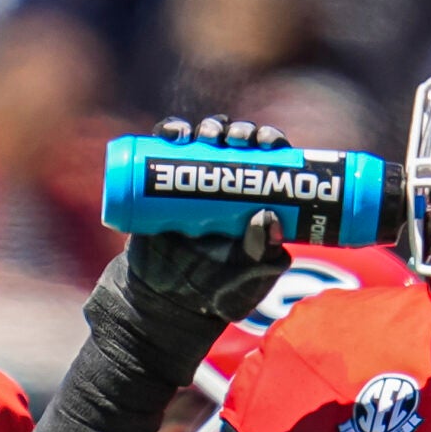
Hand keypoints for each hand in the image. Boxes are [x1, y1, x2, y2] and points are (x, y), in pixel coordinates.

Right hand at [126, 114, 292, 324]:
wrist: (165, 304)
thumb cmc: (216, 292)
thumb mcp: (247, 278)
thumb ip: (261, 254)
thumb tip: (268, 216)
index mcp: (254, 200)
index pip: (268, 160)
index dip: (271, 142)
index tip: (269, 143)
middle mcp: (225, 184)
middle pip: (237, 143)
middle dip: (240, 131)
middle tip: (238, 139)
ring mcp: (191, 180)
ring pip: (203, 140)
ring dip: (209, 127)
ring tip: (207, 136)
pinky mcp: (159, 184)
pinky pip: (162, 149)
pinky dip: (169, 132)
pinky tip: (175, 134)